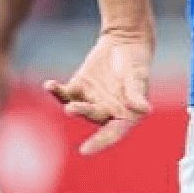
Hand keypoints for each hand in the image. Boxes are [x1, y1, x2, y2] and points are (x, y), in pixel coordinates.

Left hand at [44, 29, 154, 154]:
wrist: (124, 42)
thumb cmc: (137, 61)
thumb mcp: (138, 75)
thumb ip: (136, 93)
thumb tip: (144, 110)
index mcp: (124, 114)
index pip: (113, 133)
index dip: (100, 142)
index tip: (85, 150)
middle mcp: (106, 111)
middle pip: (92, 116)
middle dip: (82, 112)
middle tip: (72, 108)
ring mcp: (90, 100)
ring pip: (75, 106)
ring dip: (67, 103)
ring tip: (58, 91)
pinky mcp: (78, 88)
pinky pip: (64, 93)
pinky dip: (56, 90)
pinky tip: (49, 85)